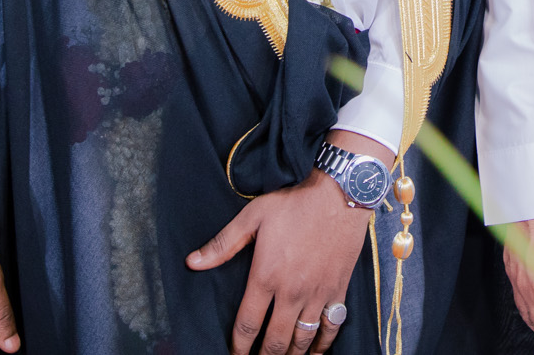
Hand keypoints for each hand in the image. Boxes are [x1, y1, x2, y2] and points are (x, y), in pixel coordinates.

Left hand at [187, 130, 383, 354]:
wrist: (341, 194)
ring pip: (302, 340)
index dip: (238, 347)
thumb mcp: (253, 216)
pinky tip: (314, 351)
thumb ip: (223, 244)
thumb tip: (192, 262)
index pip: (247, 325)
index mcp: (266, 276)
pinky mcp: (338, 291)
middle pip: (274, 342)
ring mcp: (317, 294)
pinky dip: (322, 345)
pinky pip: (331, 328)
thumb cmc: (295, 203)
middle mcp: (291, 292)